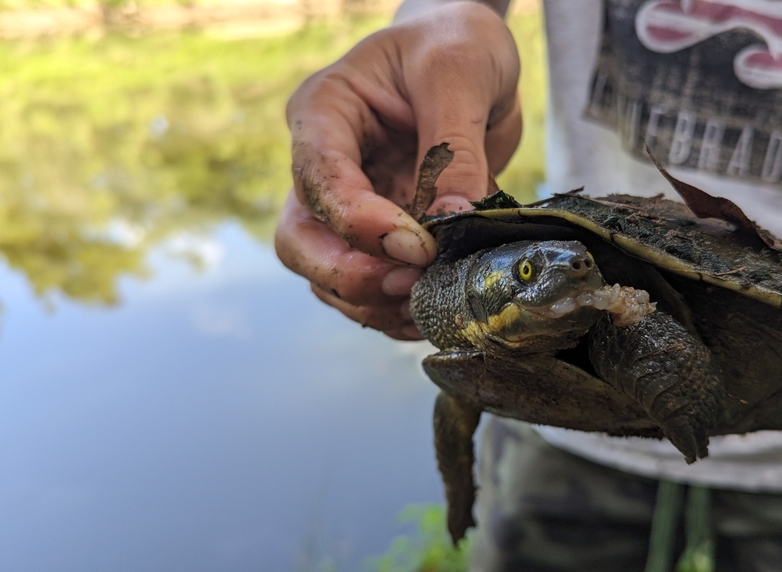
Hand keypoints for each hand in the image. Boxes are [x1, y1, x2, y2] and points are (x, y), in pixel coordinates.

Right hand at [274, 2, 520, 339]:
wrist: (474, 60)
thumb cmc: (455, 44)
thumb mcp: (460, 72)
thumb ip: (455, 146)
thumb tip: (452, 219)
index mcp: (324, 114)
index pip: (318, 179)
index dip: (358, 223)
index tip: (416, 244)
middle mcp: (325, 167)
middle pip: (301, 241)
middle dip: (349, 275)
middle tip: (408, 286)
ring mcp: (350, 208)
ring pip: (331, 277)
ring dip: (375, 303)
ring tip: (431, 303)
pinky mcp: (382, 237)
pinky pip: (372, 288)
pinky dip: (397, 311)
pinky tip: (436, 309)